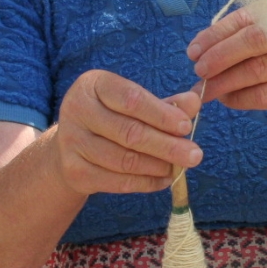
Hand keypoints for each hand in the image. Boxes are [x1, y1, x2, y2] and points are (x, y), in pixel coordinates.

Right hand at [53, 70, 203, 194]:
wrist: (71, 145)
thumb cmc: (111, 116)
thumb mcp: (134, 103)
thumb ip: (165, 103)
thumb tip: (194, 102)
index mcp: (93, 84)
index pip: (132, 100)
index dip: (162, 115)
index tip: (186, 126)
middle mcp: (77, 110)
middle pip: (130, 133)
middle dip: (167, 146)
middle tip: (195, 155)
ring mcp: (71, 142)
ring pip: (124, 160)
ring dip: (158, 166)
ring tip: (180, 167)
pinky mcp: (73, 171)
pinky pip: (117, 182)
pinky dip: (146, 183)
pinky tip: (164, 179)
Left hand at [187, 8, 266, 126]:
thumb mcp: (263, 47)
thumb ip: (235, 41)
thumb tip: (197, 50)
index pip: (243, 19)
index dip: (214, 35)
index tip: (193, 51)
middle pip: (252, 40)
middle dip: (220, 56)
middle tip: (198, 71)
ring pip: (256, 69)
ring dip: (225, 82)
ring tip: (206, 90)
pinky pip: (264, 95)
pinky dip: (239, 98)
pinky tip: (227, 100)